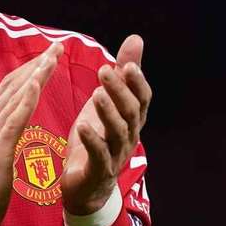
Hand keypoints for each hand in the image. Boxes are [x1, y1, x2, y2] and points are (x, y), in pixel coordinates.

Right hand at [0, 42, 62, 224]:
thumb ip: (4, 130)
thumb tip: (18, 115)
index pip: (10, 86)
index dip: (30, 68)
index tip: (49, 54)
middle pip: (14, 84)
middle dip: (37, 63)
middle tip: (57, 46)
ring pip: (15, 95)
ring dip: (36, 73)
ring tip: (53, 56)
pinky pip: (15, 118)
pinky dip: (26, 97)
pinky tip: (38, 82)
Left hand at [60, 35, 152, 214]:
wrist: (86, 187)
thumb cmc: (99, 137)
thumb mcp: (108, 101)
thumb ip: (123, 73)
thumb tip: (136, 39)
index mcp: (132, 119)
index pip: (143, 98)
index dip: (137, 82)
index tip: (128, 64)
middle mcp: (129, 136)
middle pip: (130, 112)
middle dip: (119, 91)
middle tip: (104, 70)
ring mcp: (116, 155)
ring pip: (117, 132)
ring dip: (107, 112)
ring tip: (96, 94)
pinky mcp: (99, 171)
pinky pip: (99, 156)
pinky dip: (93, 141)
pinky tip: (82, 127)